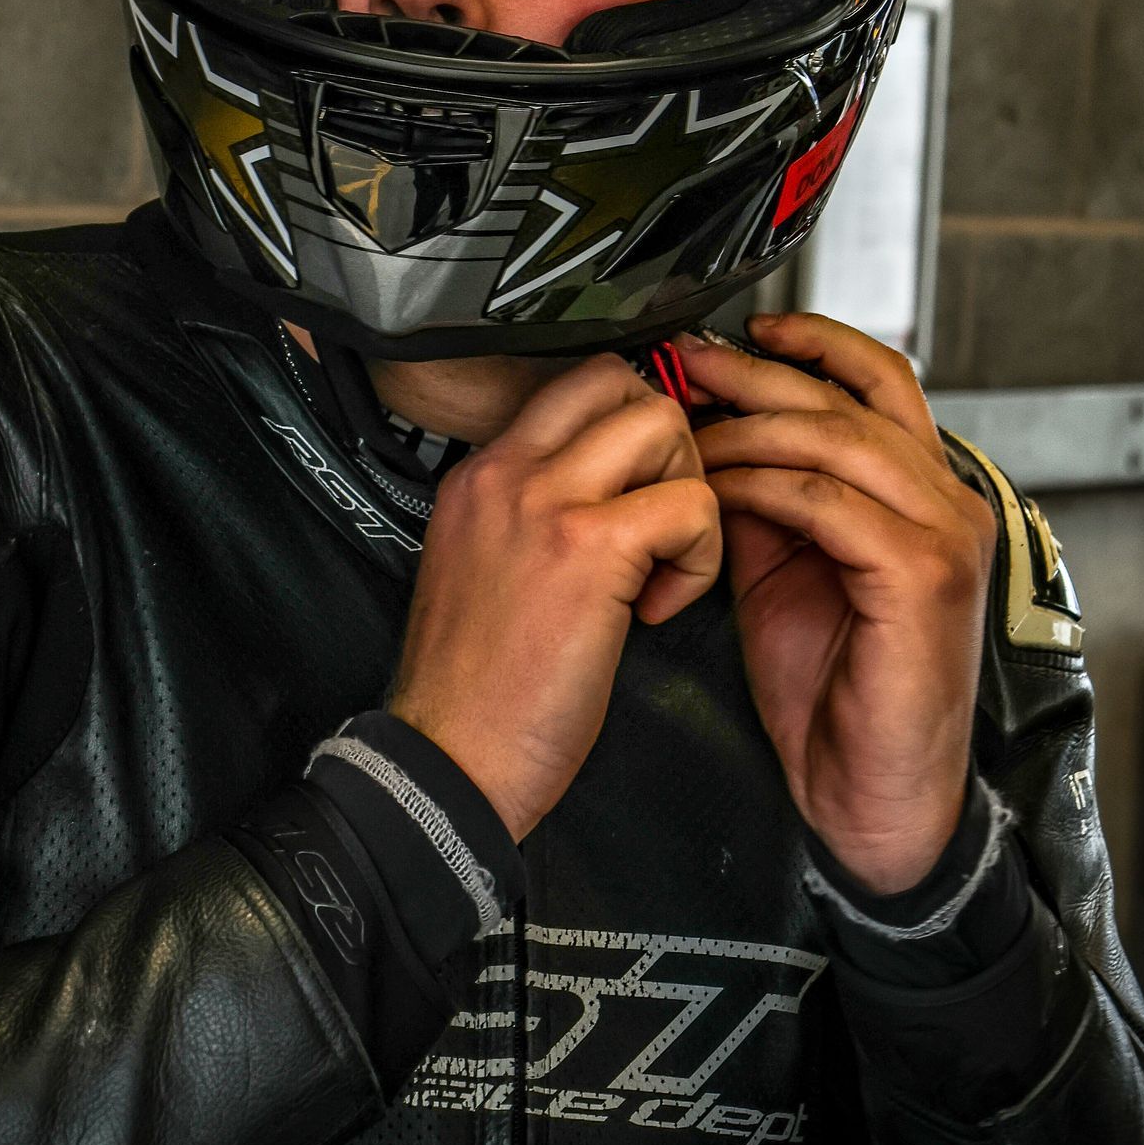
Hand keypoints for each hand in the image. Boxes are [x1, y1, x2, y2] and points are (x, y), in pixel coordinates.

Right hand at [388, 356, 722, 840]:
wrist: (445, 763)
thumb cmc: (474, 692)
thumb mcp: (483, 570)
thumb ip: (532, 517)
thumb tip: (608, 494)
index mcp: (481, 476)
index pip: (574, 388)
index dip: (631, 429)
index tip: (643, 493)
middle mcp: (506, 472)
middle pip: (621, 381)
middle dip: (669, 445)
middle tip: (663, 521)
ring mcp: (543, 502)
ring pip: (662, 423)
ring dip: (689, 492)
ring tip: (662, 565)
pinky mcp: (587, 548)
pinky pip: (689, 505)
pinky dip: (698, 557)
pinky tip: (657, 609)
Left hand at [676, 315, 996, 895]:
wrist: (869, 794)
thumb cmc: (833, 690)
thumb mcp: (786, 565)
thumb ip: (767, 493)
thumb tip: (711, 426)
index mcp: (923, 489)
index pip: (879, 378)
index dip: (813, 341)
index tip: (742, 330)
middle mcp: (949, 500)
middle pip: (848, 399)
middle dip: (757, 376)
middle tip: (686, 366)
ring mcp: (945, 536)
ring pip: (837, 442)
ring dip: (749, 431)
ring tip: (687, 438)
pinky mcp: (923, 577)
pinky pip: (829, 504)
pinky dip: (763, 491)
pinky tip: (715, 497)